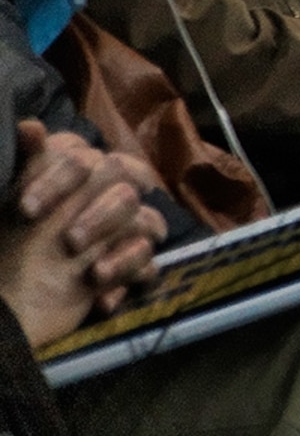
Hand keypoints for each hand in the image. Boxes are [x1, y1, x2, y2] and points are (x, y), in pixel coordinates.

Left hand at [0, 124, 161, 344]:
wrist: (7, 308)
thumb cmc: (6, 246)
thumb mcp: (9, 199)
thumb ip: (24, 161)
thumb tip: (29, 127)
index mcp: (71, 177)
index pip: (83, 158)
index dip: (60, 180)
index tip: (27, 211)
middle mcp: (99, 198)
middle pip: (127, 187)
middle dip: (102, 216)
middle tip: (70, 243)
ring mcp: (117, 232)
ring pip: (150, 223)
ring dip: (121, 249)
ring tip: (93, 274)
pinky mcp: (127, 267)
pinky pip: (150, 264)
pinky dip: (128, 279)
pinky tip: (100, 299)